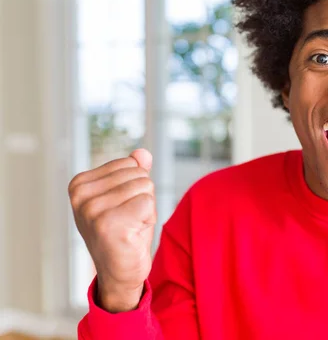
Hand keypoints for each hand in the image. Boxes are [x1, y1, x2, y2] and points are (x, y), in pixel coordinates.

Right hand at [68, 149, 155, 312]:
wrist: (120, 272)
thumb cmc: (125, 232)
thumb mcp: (127, 196)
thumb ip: (133, 172)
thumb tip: (143, 153)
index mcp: (79, 184)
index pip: (129, 163)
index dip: (135, 186)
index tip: (122, 207)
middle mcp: (81, 196)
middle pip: (139, 174)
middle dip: (143, 197)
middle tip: (129, 220)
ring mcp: (92, 210)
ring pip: (145, 187)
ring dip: (146, 209)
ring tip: (131, 227)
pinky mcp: (108, 224)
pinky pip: (147, 203)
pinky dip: (148, 218)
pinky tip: (134, 234)